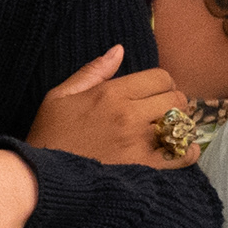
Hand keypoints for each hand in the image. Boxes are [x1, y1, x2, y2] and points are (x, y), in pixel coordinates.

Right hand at [26, 45, 197, 165]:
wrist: (41, 177)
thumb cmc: (48, 135)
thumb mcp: (60, 96)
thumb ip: (93, 71)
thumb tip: (119, 50)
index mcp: (111, 93)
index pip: (160, 77)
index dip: (162, 82)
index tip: (155, 91)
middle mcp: (128, 115)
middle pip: (175, 99)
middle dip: (173, 101)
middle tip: (162, 110)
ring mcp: (137, 142)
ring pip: (181, 124)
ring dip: (179, 125)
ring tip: (169, 129)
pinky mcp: (142, 167)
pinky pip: (179, 156)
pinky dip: (186, 152)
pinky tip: (182, 149)